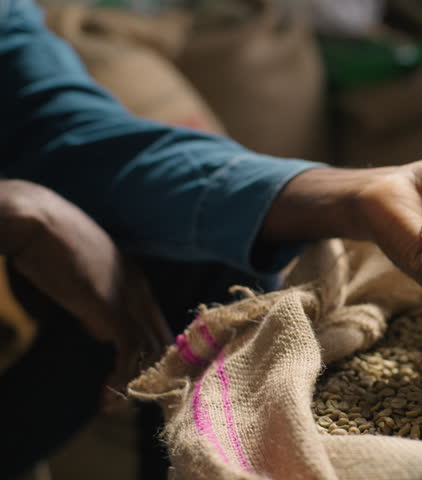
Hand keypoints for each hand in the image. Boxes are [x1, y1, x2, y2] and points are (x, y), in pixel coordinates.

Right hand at [0, 180, 170, 403]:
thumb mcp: (78, 280)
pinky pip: (129, 353)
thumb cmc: (47, 245)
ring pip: (149, 350)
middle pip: (161, 338)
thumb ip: (93, 307)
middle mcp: (140, 288)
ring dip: (133, 383)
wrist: (35, 221)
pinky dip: (119, 380)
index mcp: (135, 278)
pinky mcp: (114, 309)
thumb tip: (99, 333)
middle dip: (150, 372)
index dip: (150, 352)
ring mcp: (130, 298)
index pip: (154, 322)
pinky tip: (105, 397)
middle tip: (131, 400)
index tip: (137, 378)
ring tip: (115, 407)